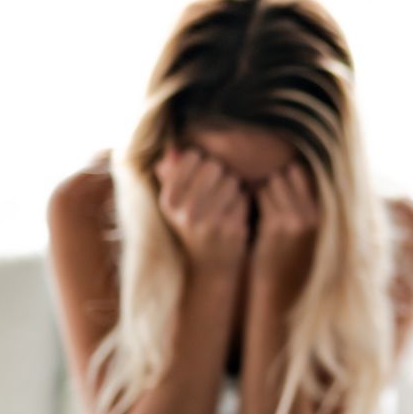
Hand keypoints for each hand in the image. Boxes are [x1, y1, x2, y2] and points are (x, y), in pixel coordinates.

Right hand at [153, 143, 249, 276]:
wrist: (210, 265)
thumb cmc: (193, 225)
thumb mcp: (174, 203)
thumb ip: (170, 174)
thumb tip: (173, 148)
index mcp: (168, 200)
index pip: (193, 157)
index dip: (202, 161)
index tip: (201, 175)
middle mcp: (186, 212)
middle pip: (215, 166)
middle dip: (221, 173)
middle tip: (218, 188)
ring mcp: (210, 222)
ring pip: (232, 181)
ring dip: (233, 187)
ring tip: (225, 201)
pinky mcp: (232, 229)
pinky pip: (244, 198)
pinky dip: (243, 202)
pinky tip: (235, 214)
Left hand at [250, 158, 317, 297]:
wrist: (282, 289)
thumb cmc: (291, 258)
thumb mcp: (308, 229)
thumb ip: (304, 203)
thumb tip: (290, 168)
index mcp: (322, 213)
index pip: (303, 174)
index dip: (286, 176)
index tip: (274, 186)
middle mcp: (312, 213)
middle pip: (287, 174)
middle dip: (273, 180)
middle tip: (262, 194)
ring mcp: (295, 218)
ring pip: (272, 182)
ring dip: (261, 189)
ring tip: (257, 204)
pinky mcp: (275, 225)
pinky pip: (261, 195)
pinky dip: (252, 197)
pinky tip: (248, 208)